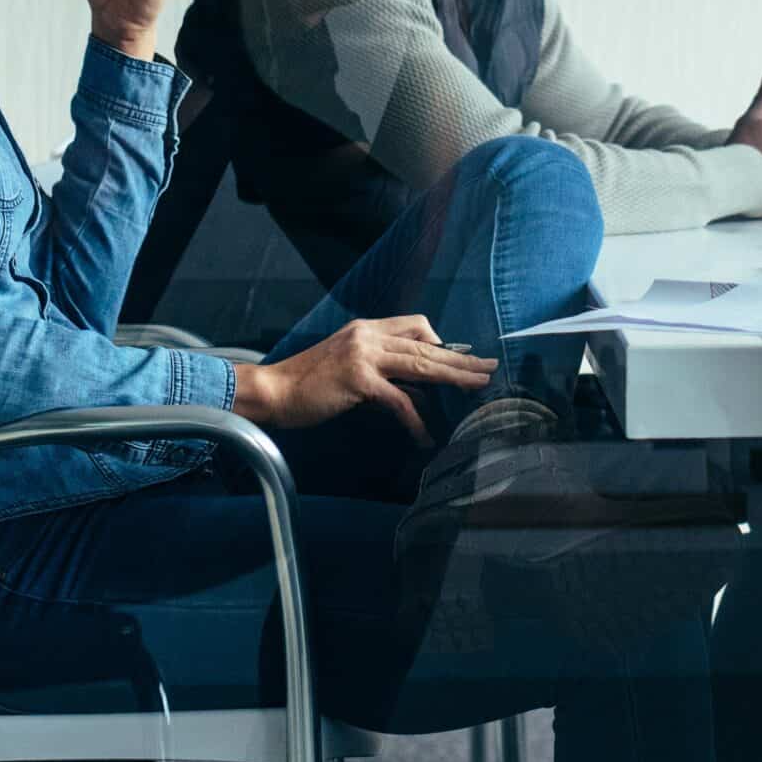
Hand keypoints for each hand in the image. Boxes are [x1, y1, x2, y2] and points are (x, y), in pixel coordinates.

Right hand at [232, 316, 495, 449]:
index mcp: (368, 328)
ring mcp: (365, 355)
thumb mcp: (350, 366)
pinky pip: (399, 400)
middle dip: (461, 359)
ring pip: (421, 365)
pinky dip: (416, 419)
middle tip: (489, 368)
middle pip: (427, 345)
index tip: (459, 359)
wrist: (272, 391)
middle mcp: (369, 335)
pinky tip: (425, 436)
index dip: (441, 342)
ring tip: (478, 388)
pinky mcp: (359, 380)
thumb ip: (382, 370)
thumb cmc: (308, 384)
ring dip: (454, 378)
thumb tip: (417, 387)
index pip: (417, 325)